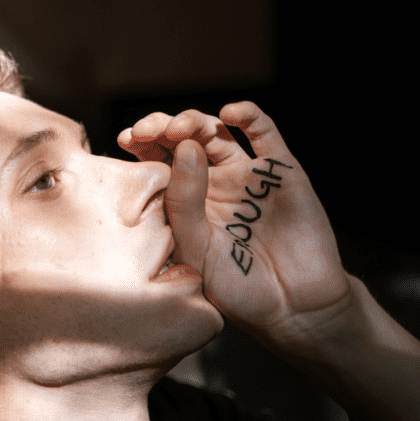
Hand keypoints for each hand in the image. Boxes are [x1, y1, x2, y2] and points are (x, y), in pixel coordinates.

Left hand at [118, 102, 352, 346]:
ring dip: (193, 120)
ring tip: (180, 128)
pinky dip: (247, 115)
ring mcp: (245, 174)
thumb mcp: (195, 250)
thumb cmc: (235, 287)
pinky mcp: (281, 169)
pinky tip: (229, 114)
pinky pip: (264, 132)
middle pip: (181, 139)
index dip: (141, 145)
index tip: (126, 140)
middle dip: (161, 127)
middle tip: (148, 131)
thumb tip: (183, 148)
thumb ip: (184, 204)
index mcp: (183, 202)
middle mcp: (211, 182)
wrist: (293, 306)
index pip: (155, 162)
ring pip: (215, 131)